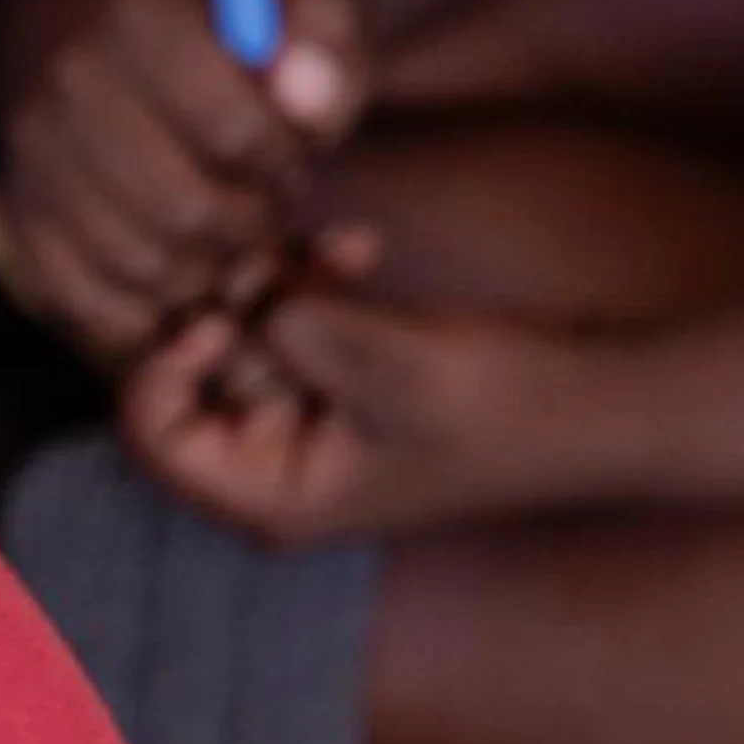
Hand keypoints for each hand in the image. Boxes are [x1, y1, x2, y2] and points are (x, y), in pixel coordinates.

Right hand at [4, 0, 371, 366]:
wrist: (162, 66)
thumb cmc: (258, 56)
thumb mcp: (314, 29)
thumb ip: (327, 55)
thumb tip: (306, 97)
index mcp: (144, 12)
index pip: (232, 129)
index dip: (281, 165)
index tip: (291, 157)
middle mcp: (71, 75)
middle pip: (186, 210)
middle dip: (247, 226)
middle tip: (265, 210)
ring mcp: (34, 149)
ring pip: (140, 263)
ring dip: (205, 273)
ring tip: (229, 239)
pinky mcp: (17, 211)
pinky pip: (84, 300)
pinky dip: (146, 311)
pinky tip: (181, 278)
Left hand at [120, 293, 629, 544]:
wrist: (593, 395)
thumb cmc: (505, 404)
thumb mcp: (395, 369)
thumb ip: (303, 336)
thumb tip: (241, 304)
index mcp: (270, 498)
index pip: (150, 439)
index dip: (160, 369)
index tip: (217, 317)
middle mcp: (269, 467)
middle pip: (184, 379)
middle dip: (226, 309)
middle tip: (276, 262)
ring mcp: (300, 418)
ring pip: (233, 334)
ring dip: (271, 280)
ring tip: (329, 249)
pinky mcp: (330, 374)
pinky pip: (283, 318)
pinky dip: (308, 277)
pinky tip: (357, 245)